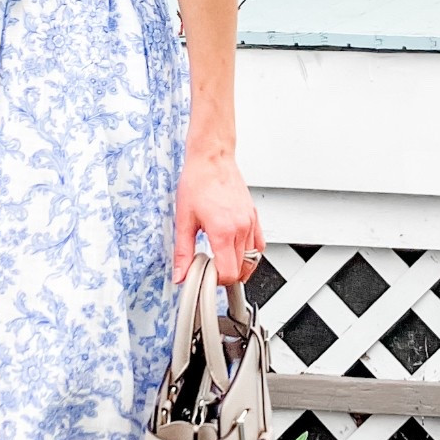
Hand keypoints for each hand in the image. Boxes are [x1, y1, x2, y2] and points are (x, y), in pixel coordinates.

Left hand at [174, 146, 262, 286]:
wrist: (211, 159)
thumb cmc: (197, 182)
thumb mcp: (183, 220)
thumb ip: (183, 252)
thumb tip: (180, 274)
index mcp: (223, 230)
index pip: (228, 272)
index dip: (216, 281)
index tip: (205, 277)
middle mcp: (240, 228)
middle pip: (241, 269)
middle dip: (225, 275)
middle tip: (209, 269)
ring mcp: (250, 222)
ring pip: (252, 259)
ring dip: (238, 266)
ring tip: (221, 261)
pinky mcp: (254, 216)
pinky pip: (259, 244)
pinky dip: (251, 255)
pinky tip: (238, 253)